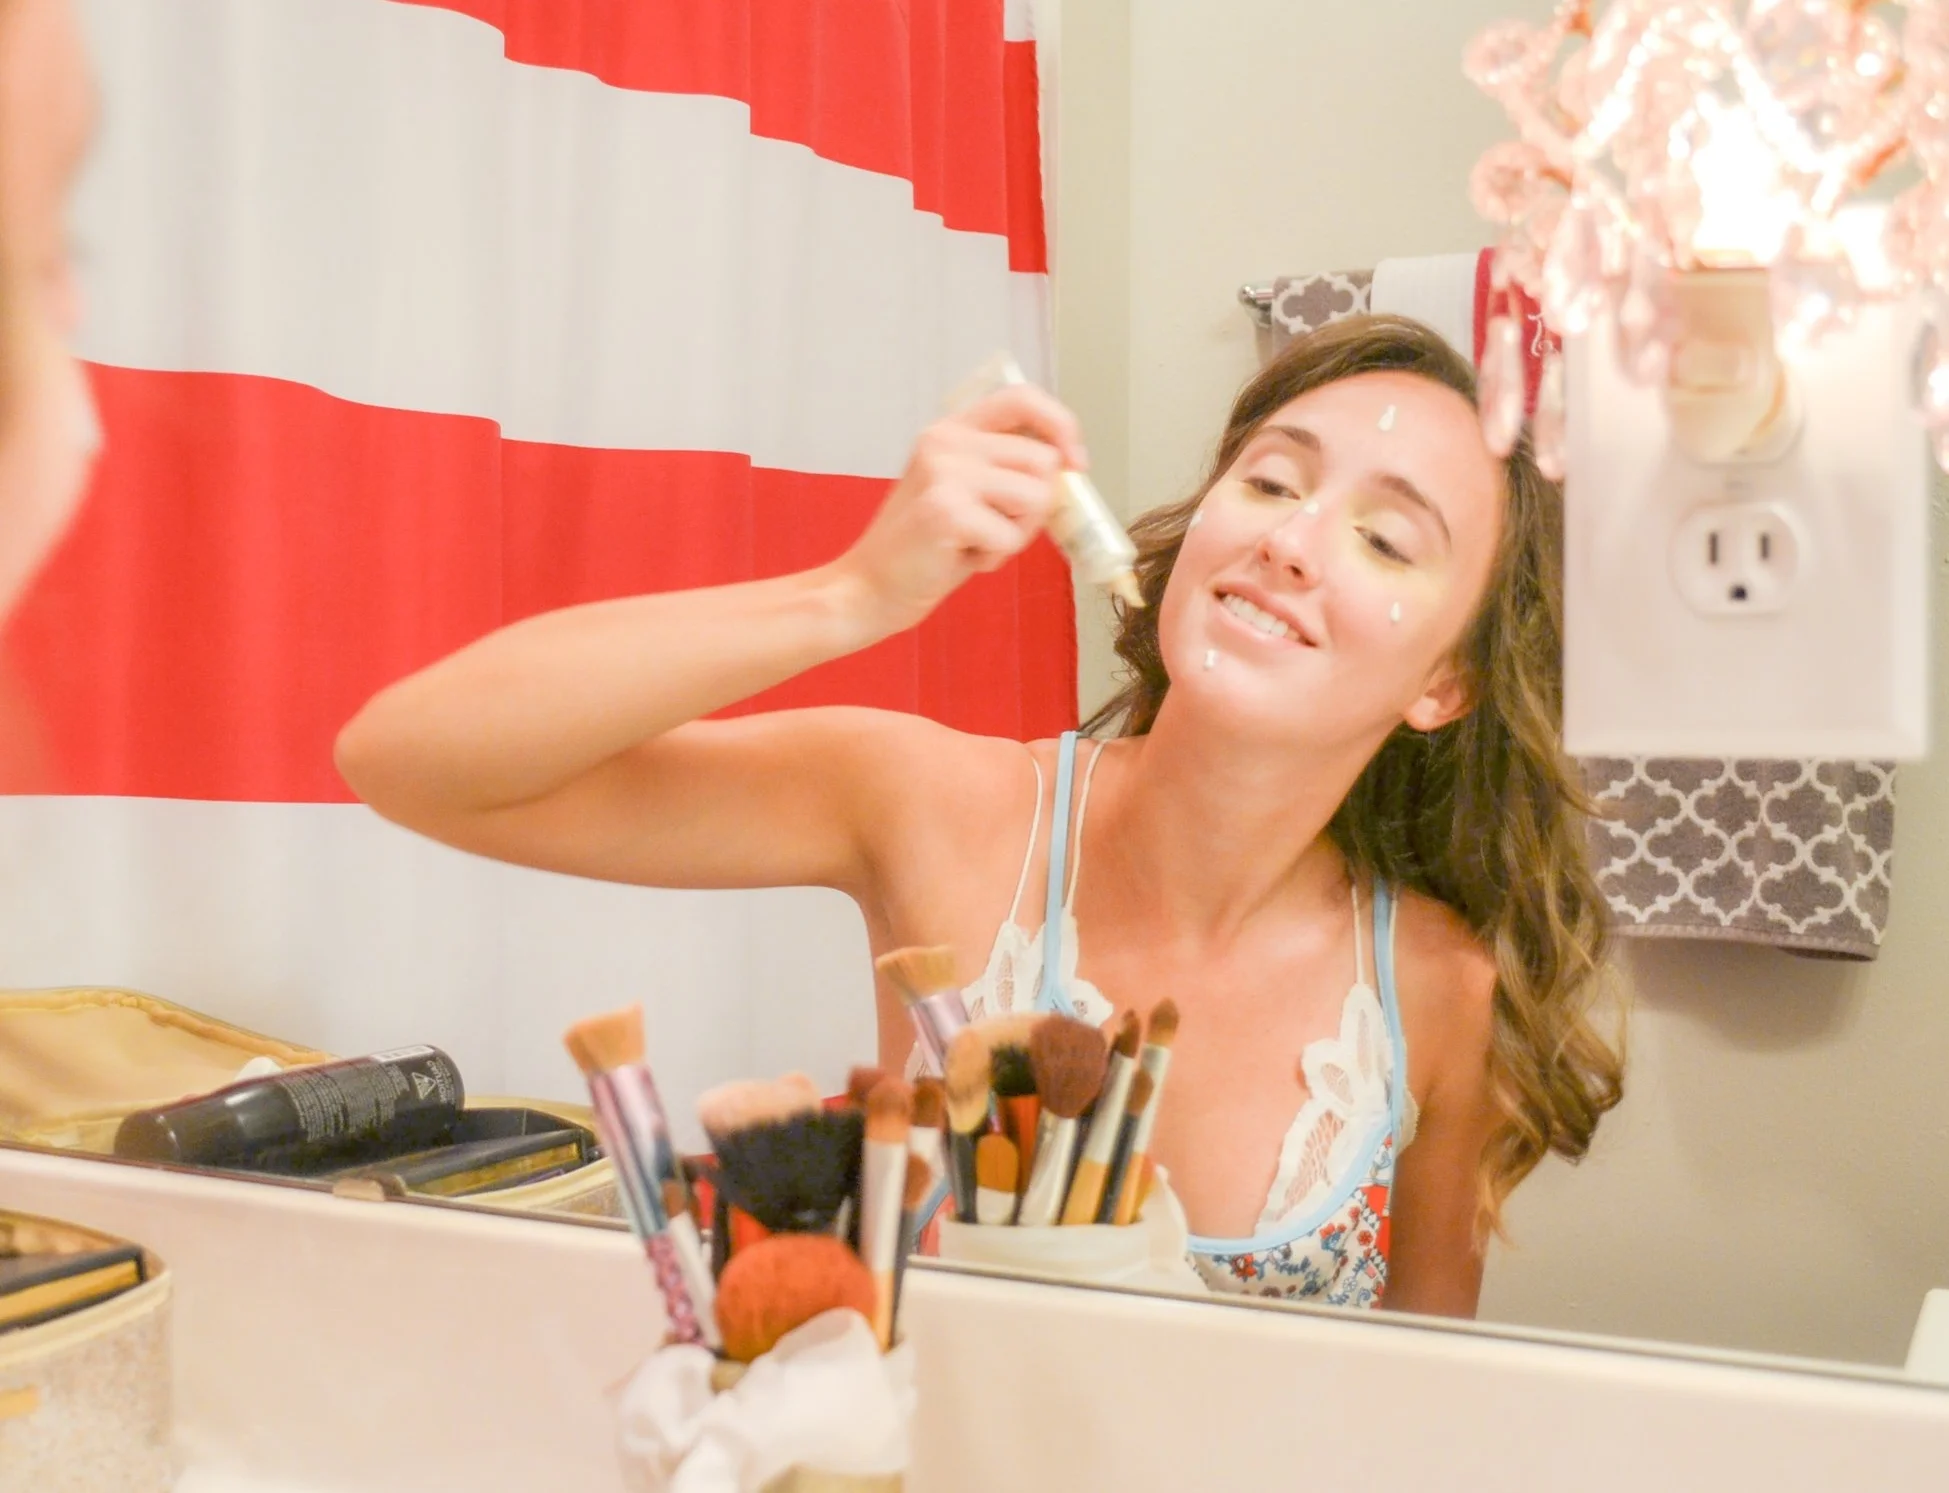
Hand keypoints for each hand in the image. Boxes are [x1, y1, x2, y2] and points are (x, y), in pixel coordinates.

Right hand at [831, 383, 1088, 637]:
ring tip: (975, 541)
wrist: (872, 587)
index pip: (1022, 399)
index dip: (1061, 425)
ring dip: (1017, 533)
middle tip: (993, 528)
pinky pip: (1011, 536)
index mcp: (952, 430)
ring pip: (1036, 498)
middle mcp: (946, 442)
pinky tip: (960, 556)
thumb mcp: (968, 492)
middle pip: (1044, 462)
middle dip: (1035, 507)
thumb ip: (1007, 470)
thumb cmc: (928, 547)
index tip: (1075, 462)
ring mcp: (944, 472)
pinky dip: (996, 558)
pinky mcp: (946, 510)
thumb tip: (1071, 466)